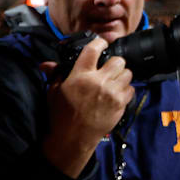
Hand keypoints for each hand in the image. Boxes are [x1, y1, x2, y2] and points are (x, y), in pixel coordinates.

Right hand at [40, 37, 133, 177]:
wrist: (73, 137)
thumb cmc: (62, 115)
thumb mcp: (54, 92)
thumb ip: (56, 74)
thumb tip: (47, 64)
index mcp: (80, 76)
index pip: (93, 50)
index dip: (100, 42)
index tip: (102, 43)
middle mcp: (98, 81)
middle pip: (118, 61)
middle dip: (114, 63)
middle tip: (109, 68)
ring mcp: (112, 93)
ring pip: (127, 73)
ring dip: (122, 75)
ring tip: (113, 81)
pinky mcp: (121, 104)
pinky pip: (132, 89)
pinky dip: (127, 89)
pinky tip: (117, 93)